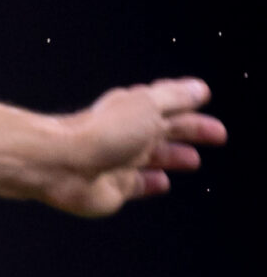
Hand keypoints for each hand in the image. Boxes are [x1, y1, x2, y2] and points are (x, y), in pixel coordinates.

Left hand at [33, 78, 223, 216]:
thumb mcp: (148, 106)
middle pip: (166, 132)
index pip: (172, 108)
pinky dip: (152, 184)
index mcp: (137, 111)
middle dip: (191, 133)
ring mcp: (120, 162)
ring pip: (153, 158)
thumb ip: (175, 97)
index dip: (194, 111)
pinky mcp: (113, 188)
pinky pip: (138, 186)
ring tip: (192, 160)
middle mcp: (128, 135)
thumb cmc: (100, 133)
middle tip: (215, 136)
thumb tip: (198, 87)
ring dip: (173, 157)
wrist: (61, 165)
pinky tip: (163, 183)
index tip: (212, 111)